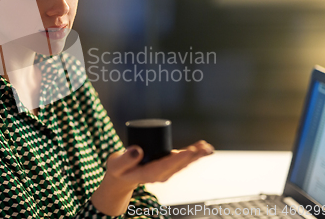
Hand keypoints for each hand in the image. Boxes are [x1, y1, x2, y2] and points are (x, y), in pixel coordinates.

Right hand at [90, 140, 213, 215]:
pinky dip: (193, 154)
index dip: (177, 159)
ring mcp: (164, 171)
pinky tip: (202, 148)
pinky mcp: (167, 165)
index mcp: (148, 174)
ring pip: (183, 163)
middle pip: (179, 165)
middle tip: (204, 148)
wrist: (122, 176)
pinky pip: (182, 160)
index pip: (165, 166)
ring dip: (196, 155)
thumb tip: (137, 150)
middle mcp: (160, 174)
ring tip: (207, 148)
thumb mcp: (117, 165)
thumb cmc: (119, 169)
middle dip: (192, 156)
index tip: (188, 152)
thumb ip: (126, 159)